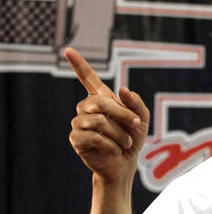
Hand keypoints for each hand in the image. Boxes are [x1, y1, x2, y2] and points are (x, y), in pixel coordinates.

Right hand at [66, 47, 148, 183]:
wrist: (125, 163)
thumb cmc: (132, 139)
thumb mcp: (141, 119)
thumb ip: (136, 102)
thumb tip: (121, 89)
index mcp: (101, 99)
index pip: (88, 78)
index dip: (79, 64)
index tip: (68, 50)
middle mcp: (86, 108)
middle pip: (101, 103)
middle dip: (123, 115)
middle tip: (135, 126)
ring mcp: (79, 123)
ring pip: (98, 121)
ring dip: (118, 134)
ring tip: (125, 143)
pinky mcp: (76, 139)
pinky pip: (93, 137)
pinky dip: (110, 145)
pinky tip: (114, 150)